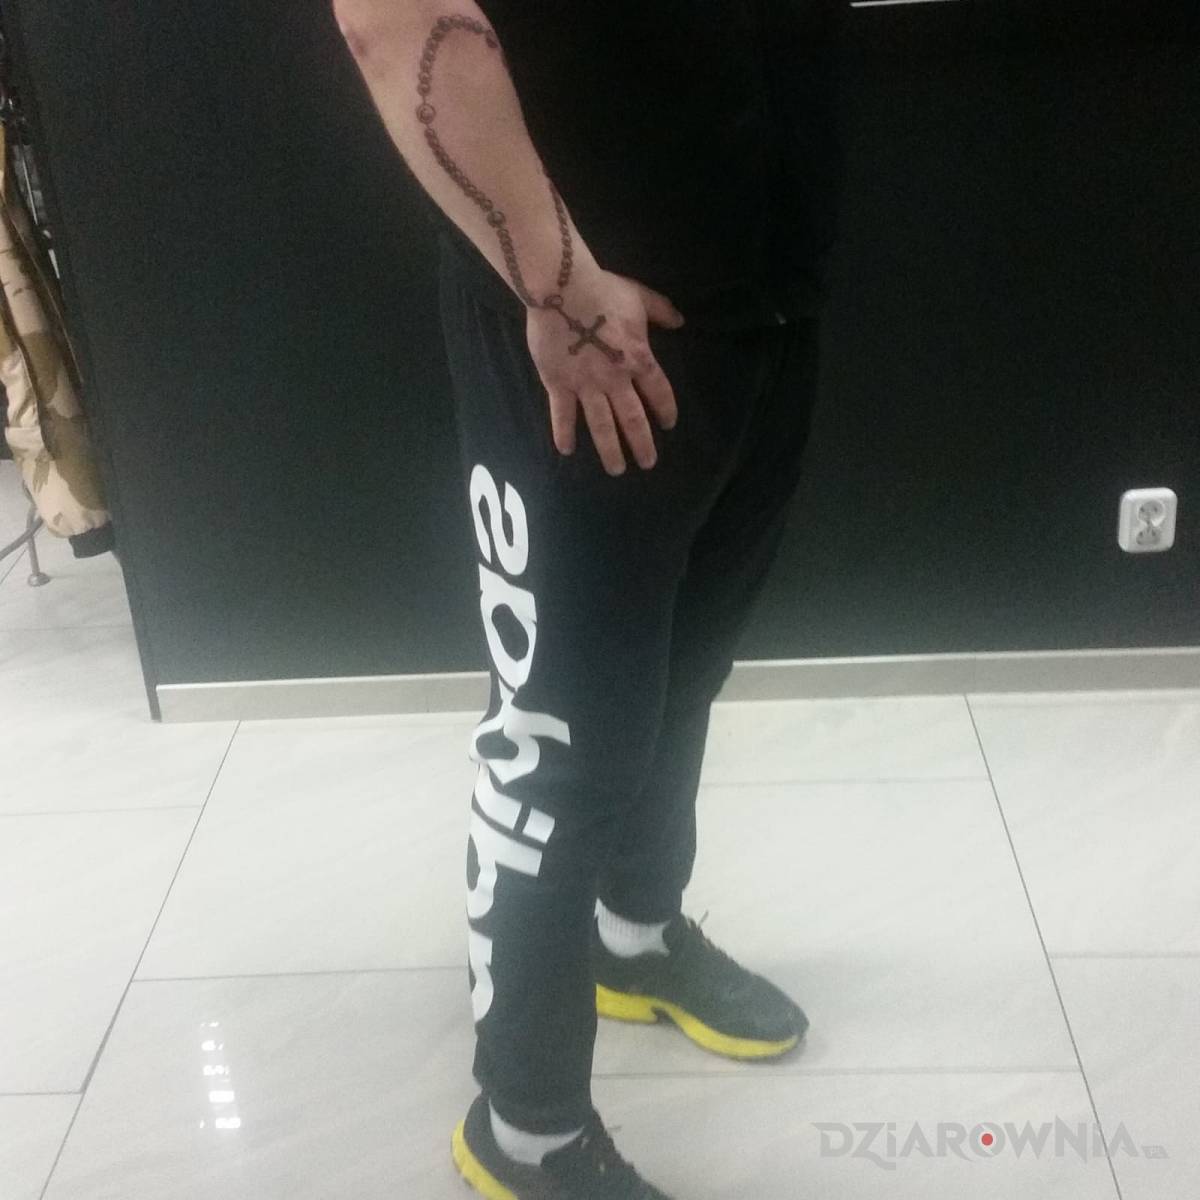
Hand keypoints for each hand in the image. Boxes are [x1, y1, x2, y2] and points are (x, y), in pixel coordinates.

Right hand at [525, 266, 684, 474]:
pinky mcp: (559, 384)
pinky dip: (563, 433)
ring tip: (617, 470)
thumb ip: (661, 311)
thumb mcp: (639, 296)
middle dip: (642, 445)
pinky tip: (566, 451)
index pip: (659, 392)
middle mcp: (615, 380)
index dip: (666, 410)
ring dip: (610, 451)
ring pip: (601, 426)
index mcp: (639, 359)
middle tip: (648, 464)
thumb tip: (680, 321)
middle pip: (633, 420)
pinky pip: (562, 414)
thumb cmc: (603, 290)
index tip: (668, 425)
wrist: (563, 289)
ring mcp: (586, 385)